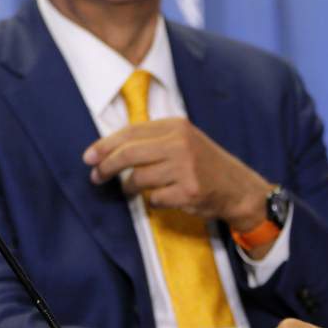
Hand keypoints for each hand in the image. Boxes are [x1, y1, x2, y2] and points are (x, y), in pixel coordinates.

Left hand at [83, 118, 271, 231]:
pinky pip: (153, 198)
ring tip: (129, 189)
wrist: (239, 188)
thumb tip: (105, 148)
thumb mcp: (181, 140)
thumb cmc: (202, 164)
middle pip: (128, 154)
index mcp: (175, 126)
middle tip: (96, 176)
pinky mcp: (188, 191)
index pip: (130, 132)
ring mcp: (185, 168)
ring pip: (138, 178)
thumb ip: (150, 140)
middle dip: (106, 167)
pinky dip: (151, 200)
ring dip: (128, 187)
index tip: (88, 157)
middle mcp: (180, 143)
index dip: (104, 145)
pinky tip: (160, 197)